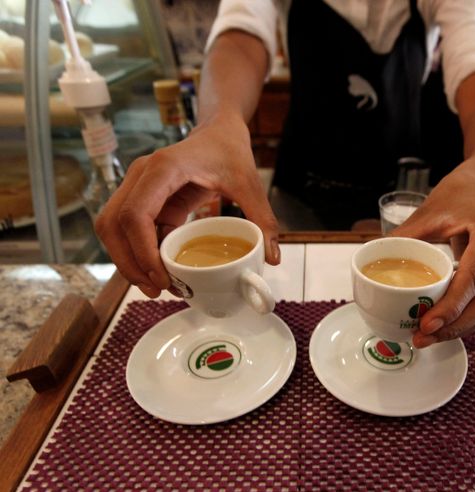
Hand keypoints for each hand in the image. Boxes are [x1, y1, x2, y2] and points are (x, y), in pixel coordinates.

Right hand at [94, 114, 279, 297]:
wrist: (218, 131)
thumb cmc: (229, 151)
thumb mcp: (250, 184)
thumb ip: (262, 218)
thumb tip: (272, 257)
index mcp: (163, 168)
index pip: (135, 214)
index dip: (141, 250)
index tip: (161, 276)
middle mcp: (141, 175)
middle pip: (113, 225)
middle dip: (129, 263)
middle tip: (156, 290)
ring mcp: (136, 186)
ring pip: (113, 228)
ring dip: (127, 260)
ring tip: (155, 286)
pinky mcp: (142, 198)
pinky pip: (128, 229)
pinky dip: (138, 251)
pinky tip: (159, 270)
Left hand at [391, 163, 474, 347]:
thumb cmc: (458, 193)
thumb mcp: (428, 211)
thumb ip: (404, 236)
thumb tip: (373, 262)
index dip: (453, 306)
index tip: (427, 324)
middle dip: (456, 326)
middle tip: (423, 337)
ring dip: (462, 328)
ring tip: (429, 336)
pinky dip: (468, 318)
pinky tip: (445, 325)